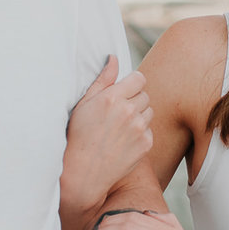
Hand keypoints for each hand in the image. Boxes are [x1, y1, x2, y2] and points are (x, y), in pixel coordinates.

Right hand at [61, 56, 152, 212]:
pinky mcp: (146, 144)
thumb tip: (114, 58)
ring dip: (139, 116)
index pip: (139, 78)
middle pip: (145, 95)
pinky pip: (149, 130)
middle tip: (118, 113)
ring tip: (120, 127)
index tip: (124, 91)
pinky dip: (140, 133)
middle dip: (134, 100)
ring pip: (149, 112)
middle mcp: (129, 111)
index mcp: (113, 98)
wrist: (84, 171)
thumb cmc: (79, 135)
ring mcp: (139, 128)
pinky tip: (123, 141)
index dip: (132, 84)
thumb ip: (103, 80)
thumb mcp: (84, 104)